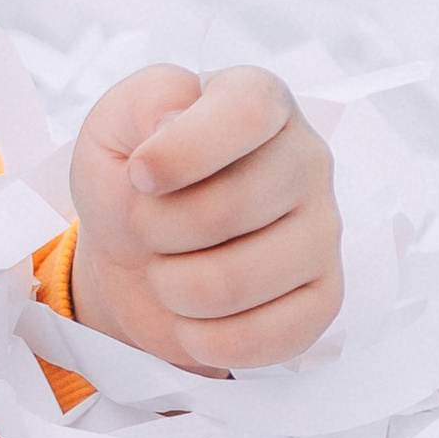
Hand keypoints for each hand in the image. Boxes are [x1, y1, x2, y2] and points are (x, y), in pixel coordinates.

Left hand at [68, 65, 341, 373]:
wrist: (132, 255)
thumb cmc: (129, 181)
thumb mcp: (114, 124)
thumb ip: (144, 102)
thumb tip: (176, 121)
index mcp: (261, 100)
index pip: (247, 113)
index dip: (182, 152)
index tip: (138, 175)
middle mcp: (307, 159)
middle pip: (230, 209)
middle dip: (157, 230)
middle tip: (147, 227)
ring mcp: (324, 231)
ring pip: (236, 282)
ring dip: (173, 287)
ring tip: (169, 269)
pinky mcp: (324, 298)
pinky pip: (262, 337)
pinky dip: (202, 336)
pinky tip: (194, 314)